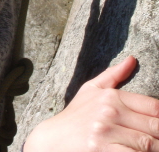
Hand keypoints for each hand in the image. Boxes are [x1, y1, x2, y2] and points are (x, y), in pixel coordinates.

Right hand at [23, 56, 158, 151]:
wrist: (54, 138)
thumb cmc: (76, 114)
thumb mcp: (91, 90)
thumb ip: (113, 75)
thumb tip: (132, 59)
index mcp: (111, 96)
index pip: (154, 107)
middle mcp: (110, 112)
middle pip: (155, 126)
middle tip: (158, 135)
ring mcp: (106, 132)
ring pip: (149, 144)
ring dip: (155, 147)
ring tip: (153, 146)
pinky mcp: (103, 150)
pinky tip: (138, 151)